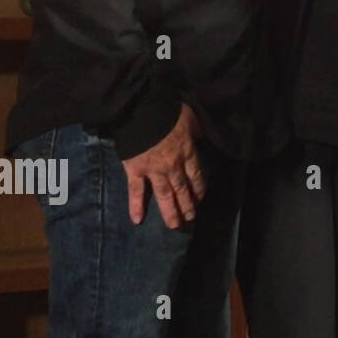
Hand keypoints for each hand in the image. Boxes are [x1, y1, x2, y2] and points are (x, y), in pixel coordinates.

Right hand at [121, 103, 204, 227]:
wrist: (142, 111)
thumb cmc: (168, 112)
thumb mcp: (191, 120)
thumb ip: (196, 133)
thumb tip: (202, 140)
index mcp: (187, 153)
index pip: (196, 176)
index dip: (199, 189)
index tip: (200, 200)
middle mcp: (173, 166)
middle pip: (182, 189)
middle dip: (187, 205)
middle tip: (190, 219)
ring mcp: (153, 171)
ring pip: (164, 195)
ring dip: (170, 211)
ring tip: (174, 226)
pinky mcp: (135, 170)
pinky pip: (136, 191)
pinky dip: (136, 205)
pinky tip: (137, 220)